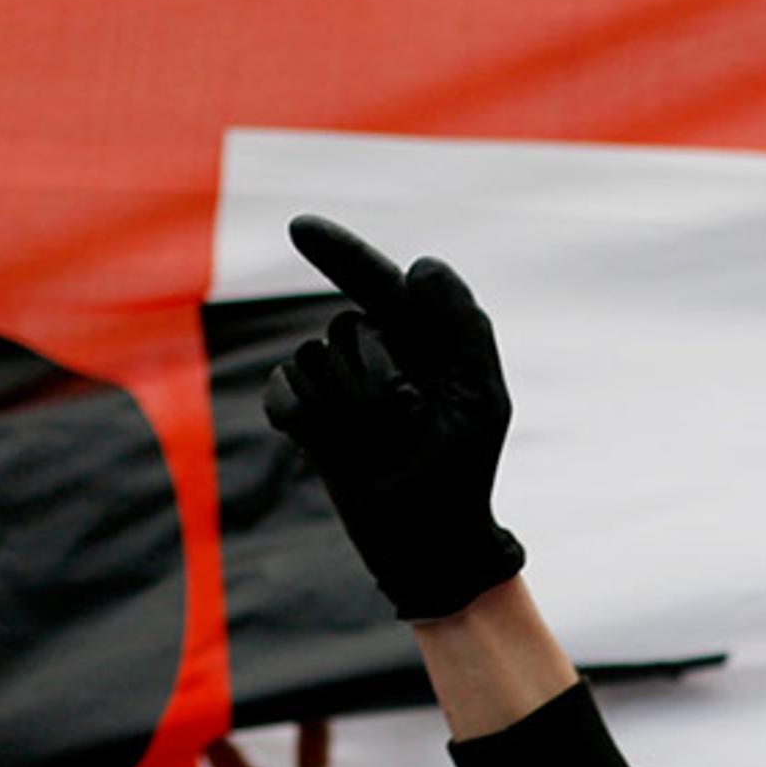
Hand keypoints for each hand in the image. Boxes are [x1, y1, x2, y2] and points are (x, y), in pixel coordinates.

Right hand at [262, 215, 526, 620]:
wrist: (428, 539)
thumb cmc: (463, 469)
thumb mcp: (480, 396)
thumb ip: (462, 324)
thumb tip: (417, 265)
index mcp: (417, 334)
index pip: (374, 278)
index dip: (337, 250)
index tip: (298, 227)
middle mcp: (370, 348)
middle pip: (347, 327)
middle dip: (378, 376)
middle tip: (410, 421)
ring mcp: (332, 380)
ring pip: (315, 361)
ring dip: (350, 408)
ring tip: (378, 444)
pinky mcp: (301, 414)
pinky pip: (285, 391)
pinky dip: (307, 416)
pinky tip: (330, 443)